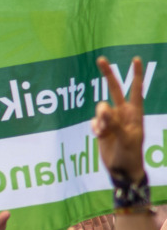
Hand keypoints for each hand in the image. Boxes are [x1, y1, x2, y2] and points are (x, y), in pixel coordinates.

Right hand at [93, 56, 144, 180]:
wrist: (121, 170)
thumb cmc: (130, 154)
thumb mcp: (125, 139)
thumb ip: (113, 123)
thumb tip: (102, 109)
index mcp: (135, 113)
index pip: (136, 89)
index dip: (136, 74)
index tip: (136, 59)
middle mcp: (123, 113)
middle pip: (114, 89)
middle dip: (107, 74)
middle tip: (101, 59)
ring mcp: (112, 120)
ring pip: (99, 108)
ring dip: (99, 119)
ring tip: (102, 132)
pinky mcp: (101, 127)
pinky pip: (93, 120)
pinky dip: (94, 127)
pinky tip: (98, 136)